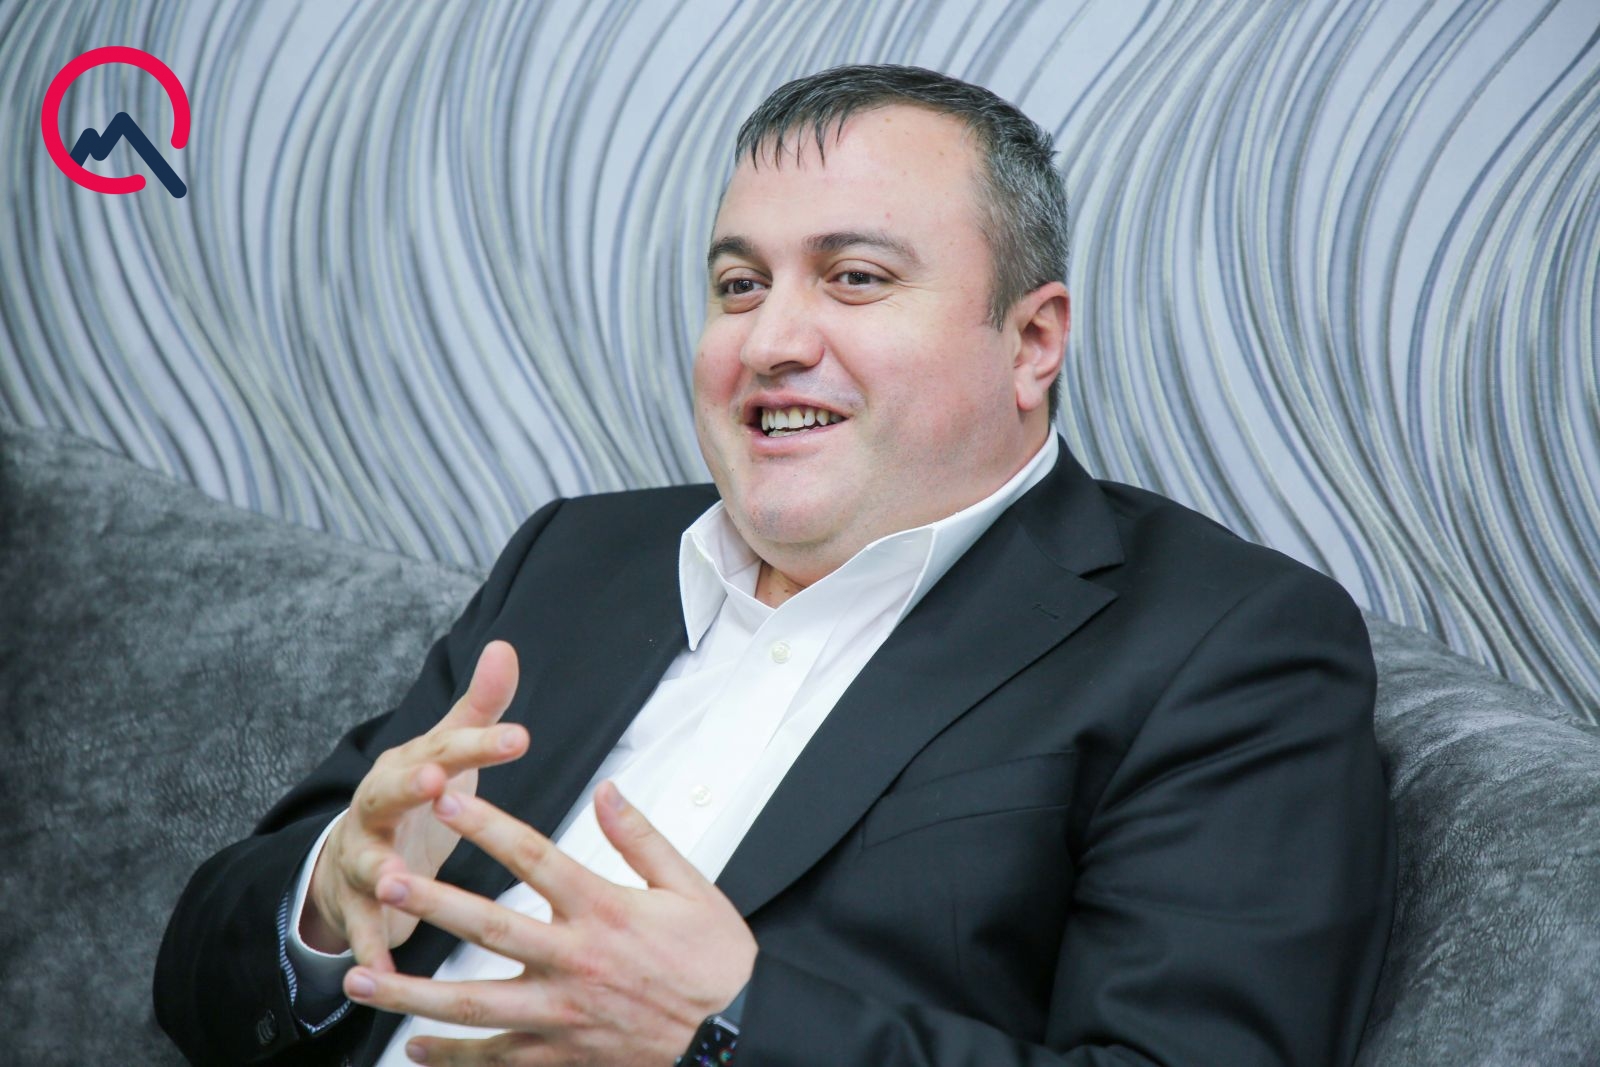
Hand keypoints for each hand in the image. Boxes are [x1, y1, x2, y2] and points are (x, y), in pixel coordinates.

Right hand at [302, 640, 527, 970]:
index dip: (482, 743)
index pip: (448, 747)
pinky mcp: (352, 904)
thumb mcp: (446, 750)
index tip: (520, 737)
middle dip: (411, 785)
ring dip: (382, 871)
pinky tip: (383, 966)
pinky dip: (371, 948)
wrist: (351, 856)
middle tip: (435, 779)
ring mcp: (360, 855)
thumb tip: (506, 646)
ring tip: (397, 880)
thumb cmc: (416, 797)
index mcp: (409, 766)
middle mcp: (378, 805)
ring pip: (368, 862)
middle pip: (392, 791)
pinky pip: (361, 928)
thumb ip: (479, 708)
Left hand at [342, 781, 757, 1066]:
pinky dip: (451, 1058)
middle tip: (384, 881)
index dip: (489, 827)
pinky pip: (495, 1060)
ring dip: (411, 991)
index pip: (535, 858)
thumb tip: (608, 791)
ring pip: (472, 1004)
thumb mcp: (692, 888)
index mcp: (605, 912)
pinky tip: (411, 1049)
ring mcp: (561, 1015)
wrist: (733, 1037)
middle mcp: (574, 962)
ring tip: (360, 979)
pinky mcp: (560, 1056)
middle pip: (489, 927)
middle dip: (432, 903)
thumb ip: (642, 839)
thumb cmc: (714, 962)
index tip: (448, 801)